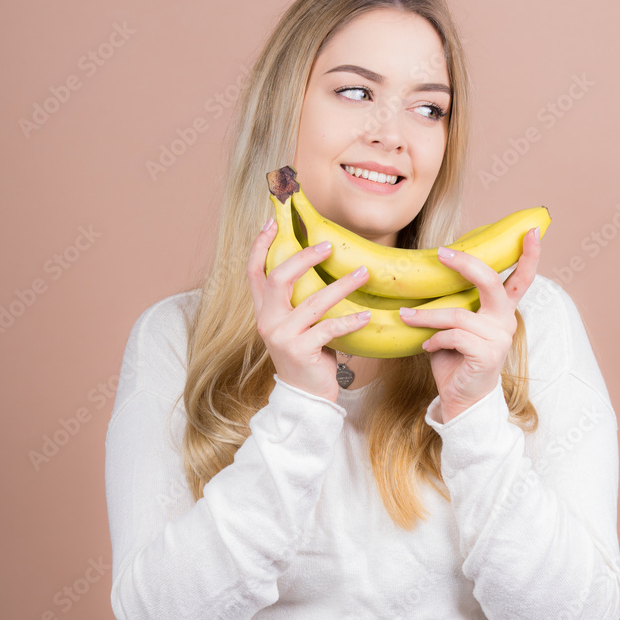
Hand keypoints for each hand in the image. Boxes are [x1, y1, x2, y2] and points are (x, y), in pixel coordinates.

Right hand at [247, 219, 371, 403]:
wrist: (305, 397)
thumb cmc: (307, 355)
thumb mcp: (296, 326)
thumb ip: (298, 301)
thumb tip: (321, 263)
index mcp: (263, 312)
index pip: (253, 272)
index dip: (260, 245)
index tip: (274, 222)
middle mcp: (268, 322)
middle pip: (279, 278)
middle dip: (305, 258)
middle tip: (328, 247)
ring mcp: (282, 337)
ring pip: (313, 302)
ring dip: (342, 285)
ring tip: (363, 273)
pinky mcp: (301, 351)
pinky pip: (330, 328)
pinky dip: (350, 321)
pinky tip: (366, 316)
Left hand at [398, 226, 541, 422]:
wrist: (461, 399)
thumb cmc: (456, 359)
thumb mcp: (455, 327)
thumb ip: (454, 305)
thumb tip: (427, 278)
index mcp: (501, 310)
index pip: (520, 279)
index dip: (528, 255)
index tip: (530, 230)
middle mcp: (505, 320)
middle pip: (491, 282)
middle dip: (466, 264)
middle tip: (441, 253)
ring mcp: (498, 338)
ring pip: (458, 315)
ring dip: (426, 315)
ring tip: (406, 316)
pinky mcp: (487, 355)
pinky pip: (454, 337)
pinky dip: (435, 339)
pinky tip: (426, 346)